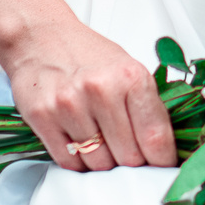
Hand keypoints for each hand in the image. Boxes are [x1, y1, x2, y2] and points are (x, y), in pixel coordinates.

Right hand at [0, 16, 176, 170]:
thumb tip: (162, 150)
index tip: (164, 168)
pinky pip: (70, 162)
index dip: (163, 161)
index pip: (155, 137)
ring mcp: (70, 105)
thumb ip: (146, 106)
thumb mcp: (127, 69)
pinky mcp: (43, 118)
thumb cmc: (87, 54)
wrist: (40, 36)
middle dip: (133, 163)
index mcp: (131, 77)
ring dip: (104, 163)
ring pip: (99, 164)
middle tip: (129, 155)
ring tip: (102, 143)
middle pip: (129, 157)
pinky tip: (81, 145)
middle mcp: (102, 90)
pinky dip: (79, 162)